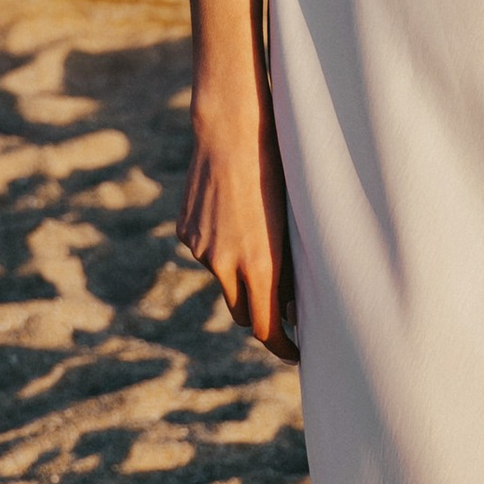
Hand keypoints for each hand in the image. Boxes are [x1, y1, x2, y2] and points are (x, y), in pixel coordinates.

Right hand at [177, 100, 298, 356]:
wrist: (231, 132)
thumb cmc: (276, 173)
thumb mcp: (290, 223)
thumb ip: (287, 267)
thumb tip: (290, 304)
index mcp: (258, 266)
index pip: (265, 328)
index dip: (282, 345)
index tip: (297, 351)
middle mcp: (224, 265)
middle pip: (242, 313)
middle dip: (261, 316)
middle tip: (283, 312)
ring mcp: (200, 249)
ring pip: (223, 278)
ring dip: (240, 273)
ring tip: (258, 236)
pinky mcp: (186, 233)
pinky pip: (206, 251)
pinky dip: (221, 247)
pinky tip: (233, 214)